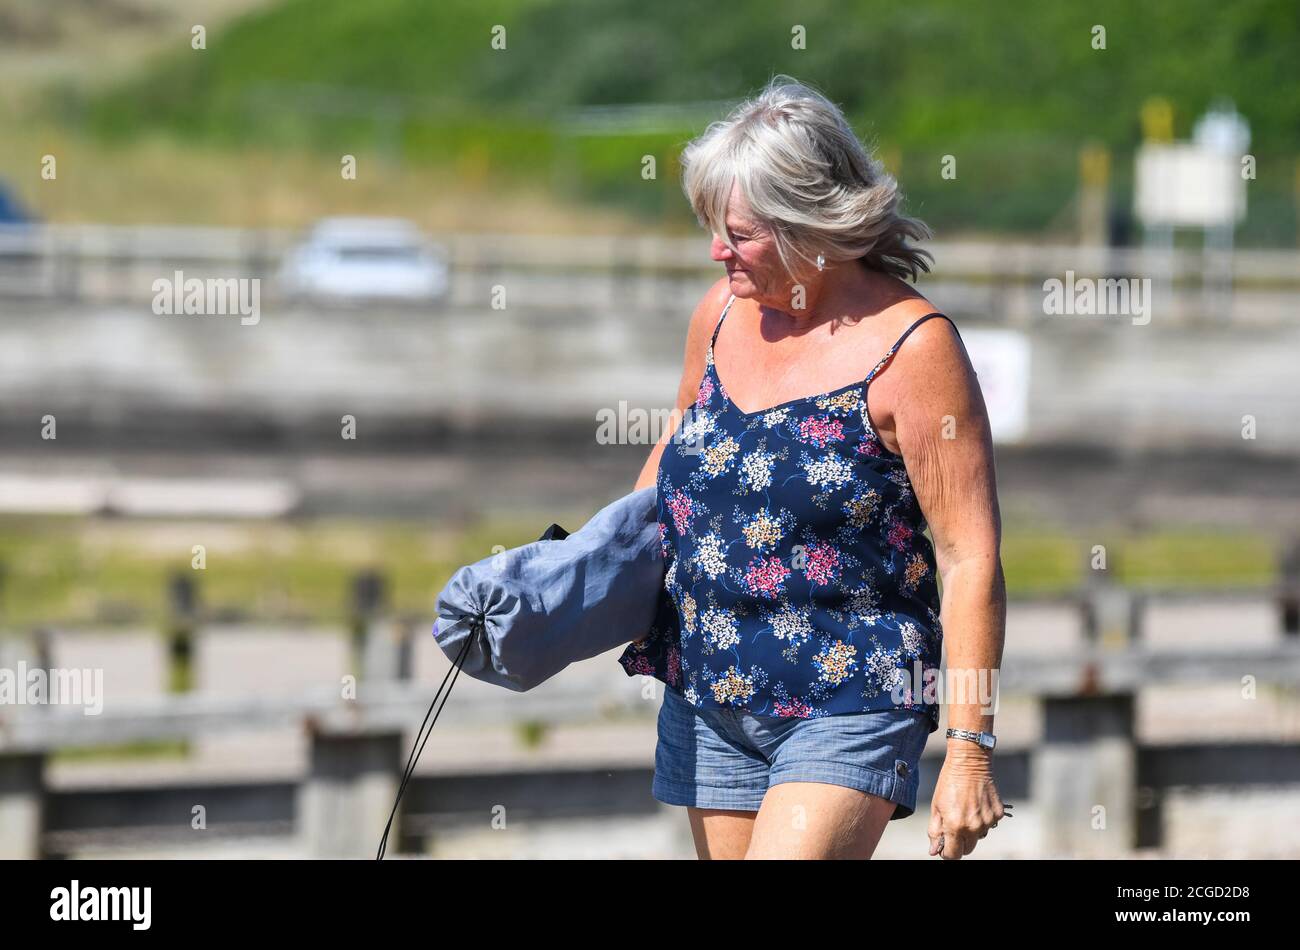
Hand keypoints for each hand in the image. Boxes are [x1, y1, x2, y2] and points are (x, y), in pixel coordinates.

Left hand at [927, 744, 1008, 858]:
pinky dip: (982, 819)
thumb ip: (935, 831)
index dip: (947, 852)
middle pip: (967, 849)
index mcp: (955, 826)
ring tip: (965, 810)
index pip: (953, 855)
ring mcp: (988, 821)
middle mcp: (974, 827)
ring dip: (971, 831)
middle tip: (954, 826)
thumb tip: (934, 851)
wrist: (969, 762)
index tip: (944, 846)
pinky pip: (989, 825)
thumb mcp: (937, 806)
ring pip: (979, 837)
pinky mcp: (998, 814)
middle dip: (959, 843)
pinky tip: (976, 804)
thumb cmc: (949, 783)